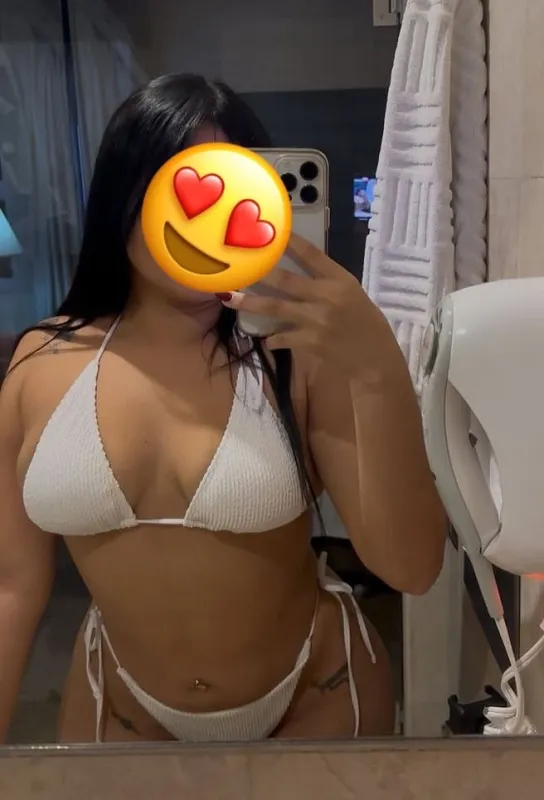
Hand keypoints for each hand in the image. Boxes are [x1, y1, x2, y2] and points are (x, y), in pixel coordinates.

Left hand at [218, 232, 398, 379]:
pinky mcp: (310, 342)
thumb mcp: (351, 294)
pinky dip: (272, 338)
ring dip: (250, 303)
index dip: (290, 242)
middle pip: (285, 280)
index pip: (312, 255)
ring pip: (275, 308)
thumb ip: (326, 283)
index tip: (271, 232)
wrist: (375, 358)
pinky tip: (266, 338)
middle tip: (236, 266)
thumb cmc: (365, 324)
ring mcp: (316, 320)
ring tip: (230, 299)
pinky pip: (282, 337)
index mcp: (340, 280)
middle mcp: (326, 296)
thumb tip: (297, 271)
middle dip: (258, 273)